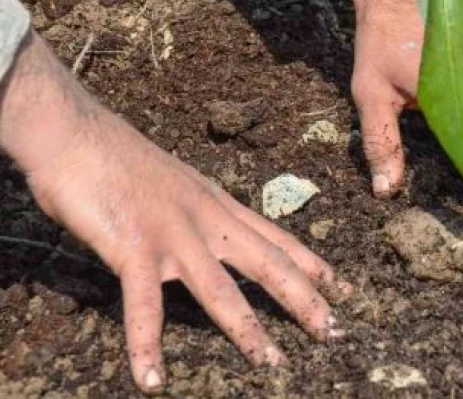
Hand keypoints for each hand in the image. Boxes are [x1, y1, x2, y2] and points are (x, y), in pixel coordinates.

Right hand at [0, 33, 351, 393]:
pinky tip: (152, 381)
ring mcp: (173, 235)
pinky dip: (146, 346)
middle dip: (306, 300)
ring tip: (273, 364)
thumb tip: (207, 236)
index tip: (343, 287)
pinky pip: (144, 306)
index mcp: (218, 203)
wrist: (75, 133)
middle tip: (337, 332)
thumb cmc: (116, 157)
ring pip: (222, 290)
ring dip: (249, 330)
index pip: (277, 238)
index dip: (312, 264)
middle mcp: (207, 219)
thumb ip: (195, 213)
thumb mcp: (175, 185)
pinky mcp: (134, 249)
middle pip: (268, 264)